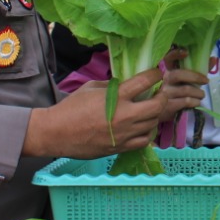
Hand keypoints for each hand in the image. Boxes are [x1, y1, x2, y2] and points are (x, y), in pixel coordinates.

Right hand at [24, 67, 165, 158]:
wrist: (56, 133)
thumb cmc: (71, 108)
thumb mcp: (91, 88)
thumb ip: (112, 86)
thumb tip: (127, 84)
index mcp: (117, 97)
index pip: (145, 81)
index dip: (156, 74)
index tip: (157, 72)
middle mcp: (125, 115)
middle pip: (157, 105)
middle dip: (163, 96)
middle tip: (160, 92)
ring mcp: (125, 133)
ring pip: (154, 123)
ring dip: (156, 114)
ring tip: (152, 109)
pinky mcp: (121, 147)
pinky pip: (144, 140)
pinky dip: (148, 132)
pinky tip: (144, 126)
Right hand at [158, 49, 206, 122]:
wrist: (161, 113)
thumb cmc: (175, 92)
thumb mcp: (183, 81)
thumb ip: (197, 70)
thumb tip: (213, 59)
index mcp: (166, 71)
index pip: (167, 59)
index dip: (175, 54)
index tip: (186, 53)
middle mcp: (163, 81)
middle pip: (179, 75)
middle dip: (196, 77)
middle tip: (206, 81)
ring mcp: (163, 94)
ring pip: (185, 90)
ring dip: (198, 92)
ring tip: (201, 95)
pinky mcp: (167, 106)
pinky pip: (186, 101)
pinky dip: (195, 102)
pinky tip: (196, 102)